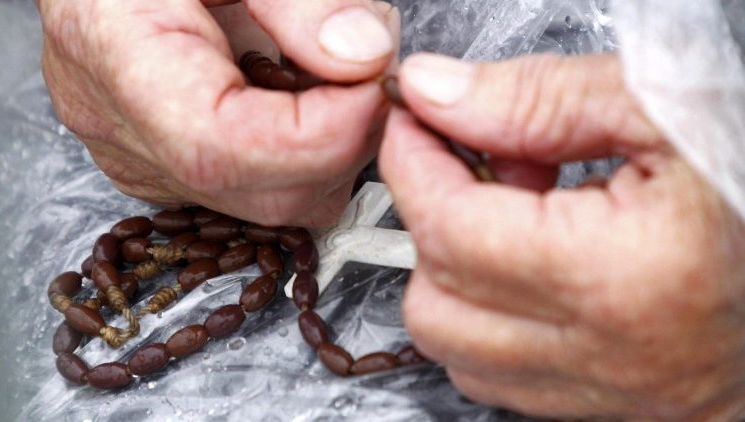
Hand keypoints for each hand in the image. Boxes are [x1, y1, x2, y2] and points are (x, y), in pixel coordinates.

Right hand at [38, 0, 398, 225]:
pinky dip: (309, 147)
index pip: (223, 150)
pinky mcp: (180, 168)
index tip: (376, 84)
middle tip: (371, 69)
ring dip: (334, 144)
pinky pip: (266, 188)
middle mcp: (132, 136)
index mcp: (121, 63)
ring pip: (279, 202)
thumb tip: (367, 56)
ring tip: (332, 68)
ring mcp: (155, 162)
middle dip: (346, 138)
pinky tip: (302, 90)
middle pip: (266, 193)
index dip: (321, 133)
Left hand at [380, 54, 744, 419]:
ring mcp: (612, 393)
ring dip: (456, 273)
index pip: (448, 225)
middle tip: (474, 164)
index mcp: (626, 273)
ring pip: (458, 348)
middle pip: (437, 300)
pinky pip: (501, 377)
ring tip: (512, 214)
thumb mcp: (663, 105)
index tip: (412, 123)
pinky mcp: (616, 406)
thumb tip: (439, 94)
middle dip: (431, 219)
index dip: (410, 162)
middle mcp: (611, 353)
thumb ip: (538, 100)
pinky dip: (490, 317)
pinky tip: (534, 265)